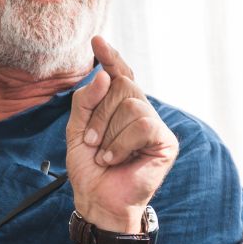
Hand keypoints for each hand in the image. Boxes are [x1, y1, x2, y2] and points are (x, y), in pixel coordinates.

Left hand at [66, 36, 177, 231]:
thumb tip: (104, 75)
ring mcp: (155, 125)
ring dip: (109, 133)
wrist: (98, 201)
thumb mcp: (76, 130)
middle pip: (122, 86)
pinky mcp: (166, 142)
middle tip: (91, 142)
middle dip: (99, 114)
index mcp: (121, 107)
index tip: (97, 42)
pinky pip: (143, 125)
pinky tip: (116, 159)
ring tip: (104, 155)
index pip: (119, 75)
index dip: (111, 58)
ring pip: (131, 105)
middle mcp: (141, 112)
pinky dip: (122, 143)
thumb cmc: (89, 169)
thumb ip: (86, 101)